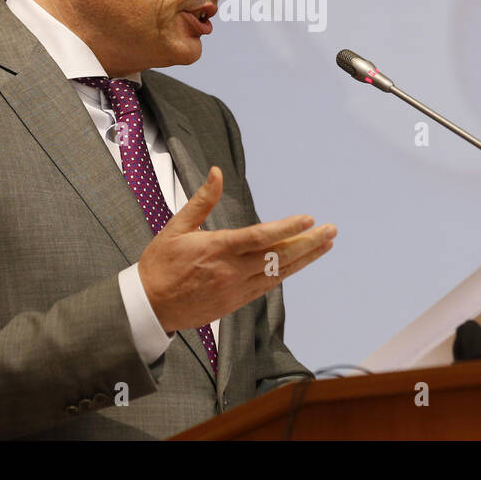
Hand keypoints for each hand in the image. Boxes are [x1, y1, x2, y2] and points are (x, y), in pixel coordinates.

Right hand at [138, 166, 335, 333]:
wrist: (148, 307)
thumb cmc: (159, 265)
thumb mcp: (176, 227)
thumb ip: (202, 200)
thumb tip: (217, 173)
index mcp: (216, 248)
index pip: (260, 237)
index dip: (287, 228)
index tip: (308, 219)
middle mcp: (231, 270)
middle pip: (278, 256)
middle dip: (308, 242)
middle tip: (331, 230)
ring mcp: (236, 289)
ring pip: (279, 272)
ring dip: (305, 258)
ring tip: (326, 245)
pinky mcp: (236, 302)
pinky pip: (268, 286)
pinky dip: (286, 273)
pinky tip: (301, 263)